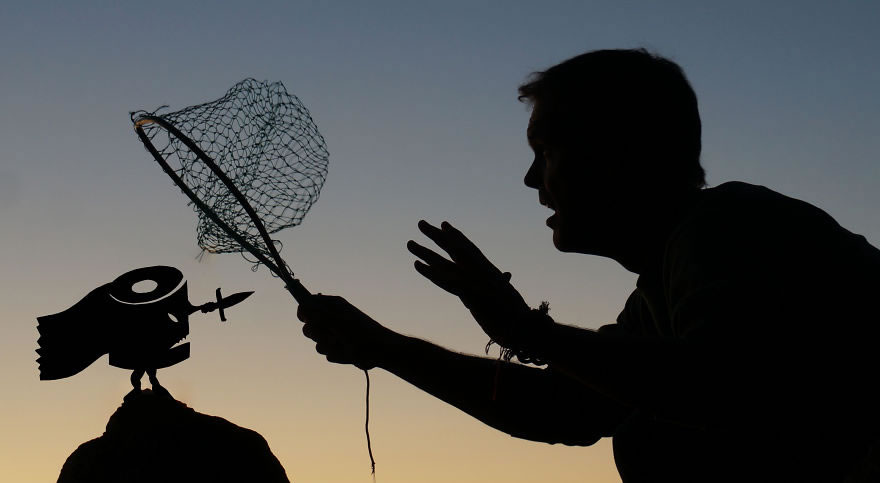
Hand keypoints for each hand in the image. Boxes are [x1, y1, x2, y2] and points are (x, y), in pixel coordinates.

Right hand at [297, 294, 396, 369]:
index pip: (309, 305)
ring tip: (343, 344)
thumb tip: (303, 306)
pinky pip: (327, 354)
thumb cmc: (360, 331)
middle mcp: (332, 319)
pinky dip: (337, 354)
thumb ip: (319, 313)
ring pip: (317, 343)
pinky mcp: (338, 349)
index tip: (306, 318)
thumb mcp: (338, 320)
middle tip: (330, 334)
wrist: (379, 350)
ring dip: (328, 345)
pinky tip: (348, 352)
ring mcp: (334, 335)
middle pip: (309, 326)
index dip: (304, 312)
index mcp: (332, 306)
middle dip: (317, 333)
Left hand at [407, 220, 533, 348]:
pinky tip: (418, 266)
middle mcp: (481, 272)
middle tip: (420, 223)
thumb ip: (502, 284)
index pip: (469, 249)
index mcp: (488, 273)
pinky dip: (432, 274)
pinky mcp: (470, 294)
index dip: (456, 237)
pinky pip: (446, 282)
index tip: (443, 224)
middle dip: (436, 237)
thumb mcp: (505, 297)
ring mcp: (475, 281)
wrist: (521, 327)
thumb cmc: (515, 314)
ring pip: (445, 263)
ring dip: (426, 253)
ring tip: (409, 243)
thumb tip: (505, 275)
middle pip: (454, 250)